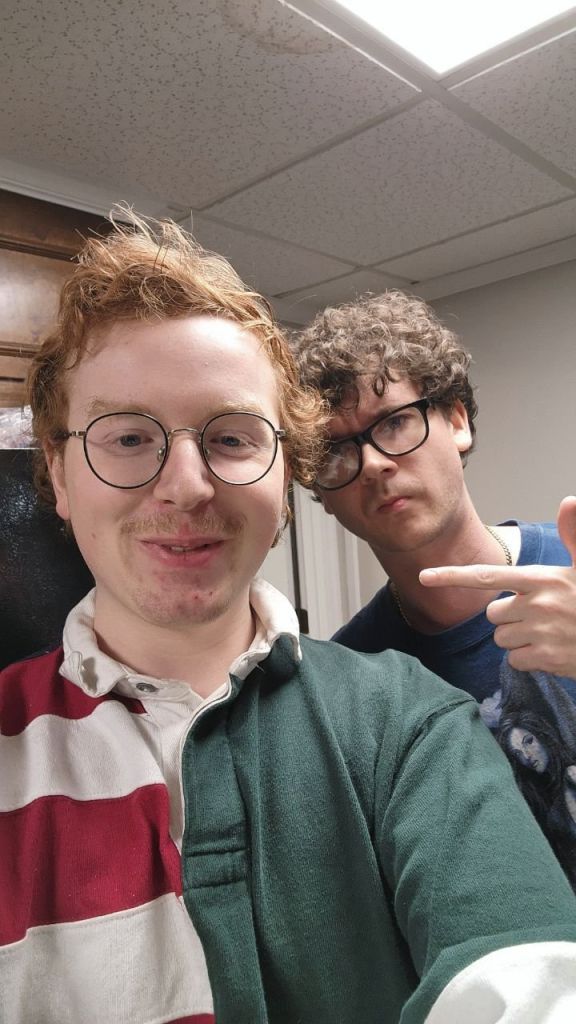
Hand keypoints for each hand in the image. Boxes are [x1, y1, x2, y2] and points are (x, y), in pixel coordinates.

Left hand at [419, 497, 575, 678]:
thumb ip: (574, 535)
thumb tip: (569, 500)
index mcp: (542, 578)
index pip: (487, 576)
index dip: (452, 576)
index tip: (424, 577)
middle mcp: (537, 604)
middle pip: (493, 615)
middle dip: (509, 618)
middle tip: (541, 616)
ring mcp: (541, 633)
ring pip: (502, 639)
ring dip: (519, 640)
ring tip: (549, 633)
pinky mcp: (547, 659)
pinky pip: (515, 661)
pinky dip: (530, 660)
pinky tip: (552, 651)